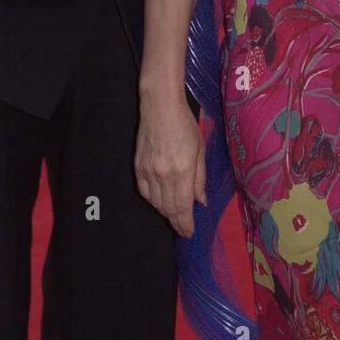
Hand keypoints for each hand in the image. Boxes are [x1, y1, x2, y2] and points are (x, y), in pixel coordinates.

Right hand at [135, 93, 206, 236]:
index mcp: (183, 171)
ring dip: (165, 213)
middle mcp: (164, 175)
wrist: (160, 106)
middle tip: (183, 230)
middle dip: (177, 222)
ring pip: (156, 203)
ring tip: (174, 217)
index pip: (183, 207)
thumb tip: (201, 202)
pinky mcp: (138, 166)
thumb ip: (200, 178)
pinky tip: (159, 202)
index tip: (189, 233)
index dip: (186, 224)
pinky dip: (152, 201)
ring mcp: (148, 171)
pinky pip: (144, 192)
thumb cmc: (185, 124)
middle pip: (168, 208)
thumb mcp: (200, 150)